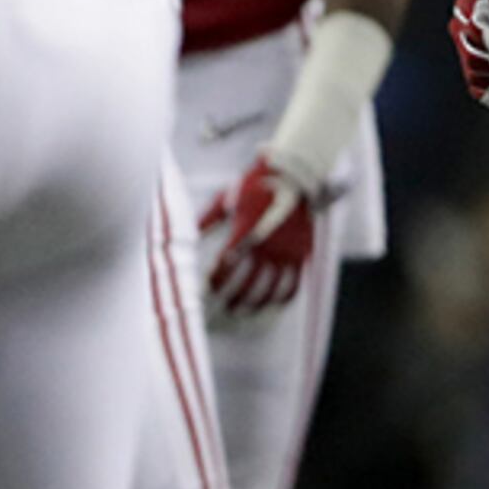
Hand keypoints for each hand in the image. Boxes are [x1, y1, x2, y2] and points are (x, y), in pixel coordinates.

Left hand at [199, 155, 323, 314]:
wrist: (293, 176)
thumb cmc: (254, 185)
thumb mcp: (225, 199)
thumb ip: (206, 220)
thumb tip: (187, 236)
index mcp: (246, 231)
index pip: (228, 264)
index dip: (217, 279)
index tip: (207, 289)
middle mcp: (268, 245)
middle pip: (248, 281)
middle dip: (234, 297)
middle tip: (223, 308)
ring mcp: (287, 251)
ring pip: (270, 288)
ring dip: (255, 303)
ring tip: (243, 312)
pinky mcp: (301, 253)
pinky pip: (293, 283)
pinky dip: (282, 298)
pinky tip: (272, 305)